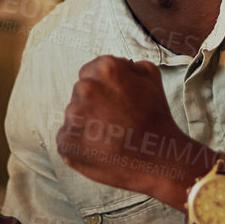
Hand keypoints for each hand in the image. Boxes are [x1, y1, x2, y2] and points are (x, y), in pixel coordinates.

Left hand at [56, 56, 206, 199]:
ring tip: (111, 136)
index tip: (116, 102)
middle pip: (81, 92)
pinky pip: (67, 138)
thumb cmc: (156, 118)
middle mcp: (85, 88)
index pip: (90, 71)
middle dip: (95, 104)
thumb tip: (118, 66)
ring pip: (75, 115)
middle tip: (116, 120)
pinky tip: (101, 148)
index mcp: (105, 69)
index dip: (105, 88)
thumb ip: (129, 65)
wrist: (158, 159)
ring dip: (87, 124)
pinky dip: (80, 144)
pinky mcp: (66, 142)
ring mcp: (73, 116)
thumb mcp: (152, 77)